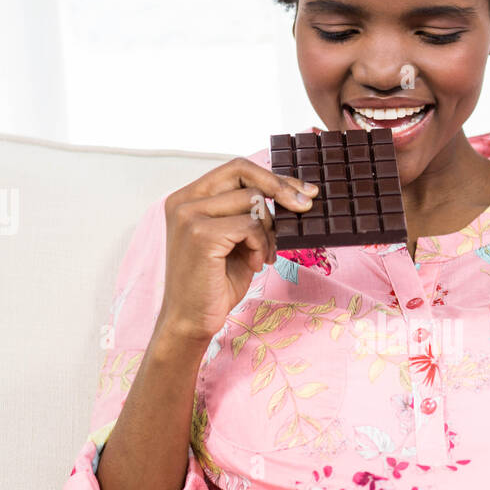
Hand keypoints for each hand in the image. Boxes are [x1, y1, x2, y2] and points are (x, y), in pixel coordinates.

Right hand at [157, 157, 319, 346]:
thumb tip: (293, 194)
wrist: (192, 321)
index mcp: (188, 198)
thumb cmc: (215, 284)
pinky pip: (250, 226)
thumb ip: (250, 215)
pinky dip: (261, 246)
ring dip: (268, 230)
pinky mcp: (200, 234)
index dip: (273, 177)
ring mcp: (188, 215)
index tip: (304, 191)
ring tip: (262, 255)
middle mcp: (183, 201)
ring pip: (252, 201)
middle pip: (244, 174)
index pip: (236, 169)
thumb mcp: (236, 241)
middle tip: (305, 208)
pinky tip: (254, 264)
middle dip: (281, 189)